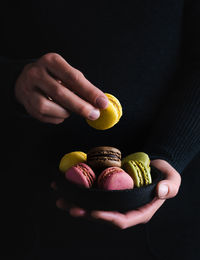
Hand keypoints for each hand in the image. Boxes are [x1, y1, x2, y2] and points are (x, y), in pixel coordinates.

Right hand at [14, 53, 107, 123]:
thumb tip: (99, 102)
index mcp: (51, 61)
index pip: (73, 77)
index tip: (103, 103)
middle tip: (94, 114)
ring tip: (71, 110)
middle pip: (60, 92)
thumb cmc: (54, 76)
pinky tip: (60, 113)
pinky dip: (56, 117)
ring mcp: (28, 88)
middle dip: (80, 106)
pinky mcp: (26, 103)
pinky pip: (43, 115)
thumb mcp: (67, 73)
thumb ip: (82, 86)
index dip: (89, 91)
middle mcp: (36, 73)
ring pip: (47, 106)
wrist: (27, 80)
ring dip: (64, 112)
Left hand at [53, 159, 180, 228]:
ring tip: (61, 200)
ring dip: (77, 204)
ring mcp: (115, 200)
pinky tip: (66, 186)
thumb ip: (170, 186)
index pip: (122, 220)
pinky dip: (79, 191)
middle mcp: (124, 209)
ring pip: (93, 206)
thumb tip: (160, 191)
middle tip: (70, 207)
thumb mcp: (172, 180)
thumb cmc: (165, 175)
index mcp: (139, 212)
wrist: (155, 165)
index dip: (107, 218)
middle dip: (85, 213)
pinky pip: (93, 193)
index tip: (93, 212)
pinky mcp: (108, 190)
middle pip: (103, 215)